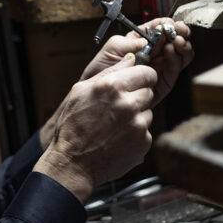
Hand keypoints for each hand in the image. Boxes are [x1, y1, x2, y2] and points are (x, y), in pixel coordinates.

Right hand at [34, 55, 156, 202]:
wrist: (73, 163)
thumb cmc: (72, 126)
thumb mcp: (81, 91)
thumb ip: (109, 72)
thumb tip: (130, 59)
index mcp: (112, 87)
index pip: (147, 72)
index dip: (142, 76)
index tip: (137, 81)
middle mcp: (128, 104)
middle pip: (149, 91)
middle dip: (138, 96)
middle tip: (120, 106)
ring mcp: (138, 125)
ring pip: (148, 111)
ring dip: (137, 115)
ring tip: (115, 124)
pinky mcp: (144, 142)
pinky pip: (146, 131)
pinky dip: (136, 133)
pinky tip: (118, 137)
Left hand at [80, 18, 193, 105]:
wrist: (100, 93)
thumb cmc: (102, 69)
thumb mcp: (113, 47)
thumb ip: (132, 40)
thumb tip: (152, 37)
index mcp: (142, 40)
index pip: (160, 28)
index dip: (168, 23)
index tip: (170, 23)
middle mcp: (155, 52)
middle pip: (175, 38)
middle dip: (180, 32)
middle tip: (178, 31)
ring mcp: (161, 66)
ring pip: (181, 53)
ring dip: (182, 45)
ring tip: (175, 41)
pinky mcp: (165, 81)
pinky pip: (176, 68)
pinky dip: (177, 58)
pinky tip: (170, 51)